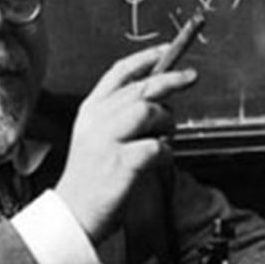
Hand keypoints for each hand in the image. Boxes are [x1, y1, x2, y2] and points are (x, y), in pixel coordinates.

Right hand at [55, 44, 196, 242]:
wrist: (74, 213)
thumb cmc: (90, 178)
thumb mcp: (96, 136)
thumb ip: (119, 115)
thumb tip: (157, 100)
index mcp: (91, 110)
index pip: (119, 72)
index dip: (145, 57)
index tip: (165, 50)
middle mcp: (97, 120)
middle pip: (140, 87)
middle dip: (170, 80)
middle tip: (190, 78)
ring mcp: (107, 140)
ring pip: (148, 110)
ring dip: (165, 121)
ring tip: (165, 136)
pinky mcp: (121, 162)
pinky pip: (156, 146)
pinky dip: (165, 152)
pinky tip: (160, 159)